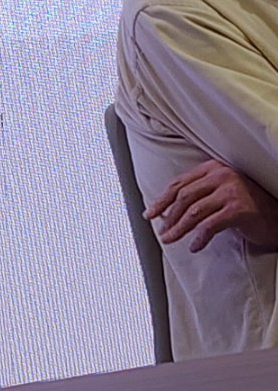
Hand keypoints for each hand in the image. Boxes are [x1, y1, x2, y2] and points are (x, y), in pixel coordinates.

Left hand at [146, 160, 277, 253]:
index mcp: (212, 168)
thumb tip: (168, 213)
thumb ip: (200, 196)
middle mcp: (220, 175)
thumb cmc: (247, 206)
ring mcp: (230, 191)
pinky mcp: (238, 209)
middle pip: (184, 196)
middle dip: (168, 216)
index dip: (162, 199)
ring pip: (194, 211)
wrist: (277, 217)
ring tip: (170, 240)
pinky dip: (200, 237)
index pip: (180, 183)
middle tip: (160, 231)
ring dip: (179, 228)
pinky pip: (211, 225)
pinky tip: (194, 247)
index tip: (149, 213)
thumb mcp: (221, 194)